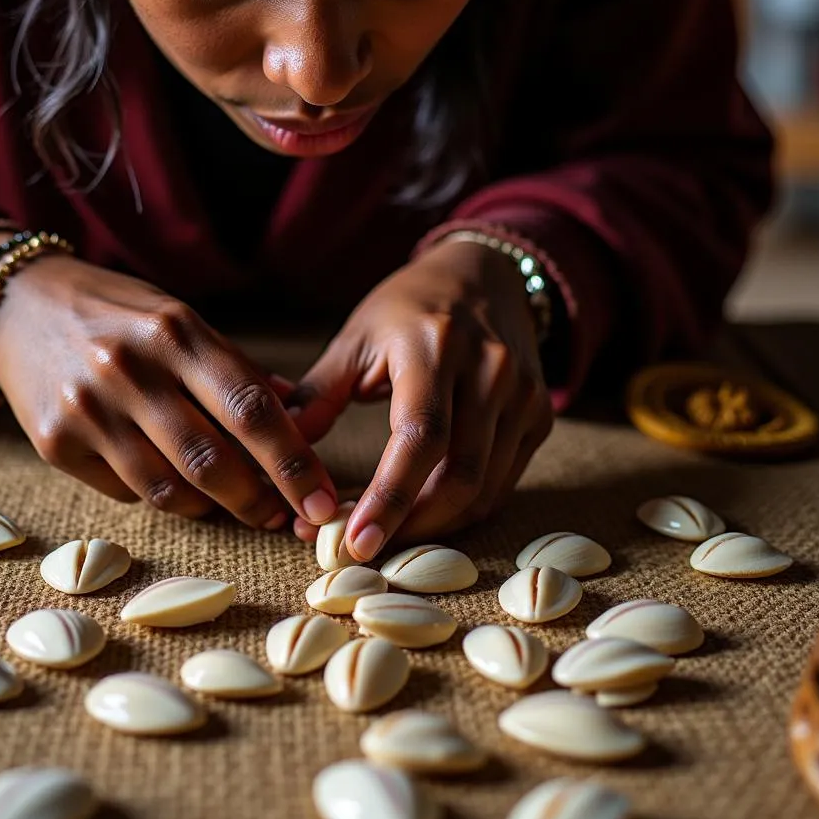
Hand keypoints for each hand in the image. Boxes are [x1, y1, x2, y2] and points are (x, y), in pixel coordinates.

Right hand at [0, 242, 338, 530]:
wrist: (17, 304)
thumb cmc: (115, 311)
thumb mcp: (178, 318)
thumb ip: (234, 367)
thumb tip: (297, 413)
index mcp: (174, 332)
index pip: (250, 408)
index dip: (294, 462)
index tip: (322, 499)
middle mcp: (129, 371)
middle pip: (213, 461)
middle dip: (261, 500)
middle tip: (288, 517)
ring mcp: (87, 410)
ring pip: (170, 489)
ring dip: (215, 508)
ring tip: (238, 505)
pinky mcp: (54, 444)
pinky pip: (128, 492)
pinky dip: (163, 496)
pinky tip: (174, 482)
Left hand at [287, 237, 553, 558]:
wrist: (485, 272)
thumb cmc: (410, 305)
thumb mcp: (357, 336)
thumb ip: (318, 393)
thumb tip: (279, 450)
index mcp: (436, 347)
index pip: (420, 437)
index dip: (390, 497)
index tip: (355, 540)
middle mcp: (491, 372)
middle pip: (459, 476)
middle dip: (410, 525)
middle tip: (362, 546)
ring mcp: (523, 395)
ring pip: (485, 489)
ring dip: (435, 524)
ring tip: (388, 532)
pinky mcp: (539, 414)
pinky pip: (502, 481)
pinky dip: (464, 507)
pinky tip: (425, 511)